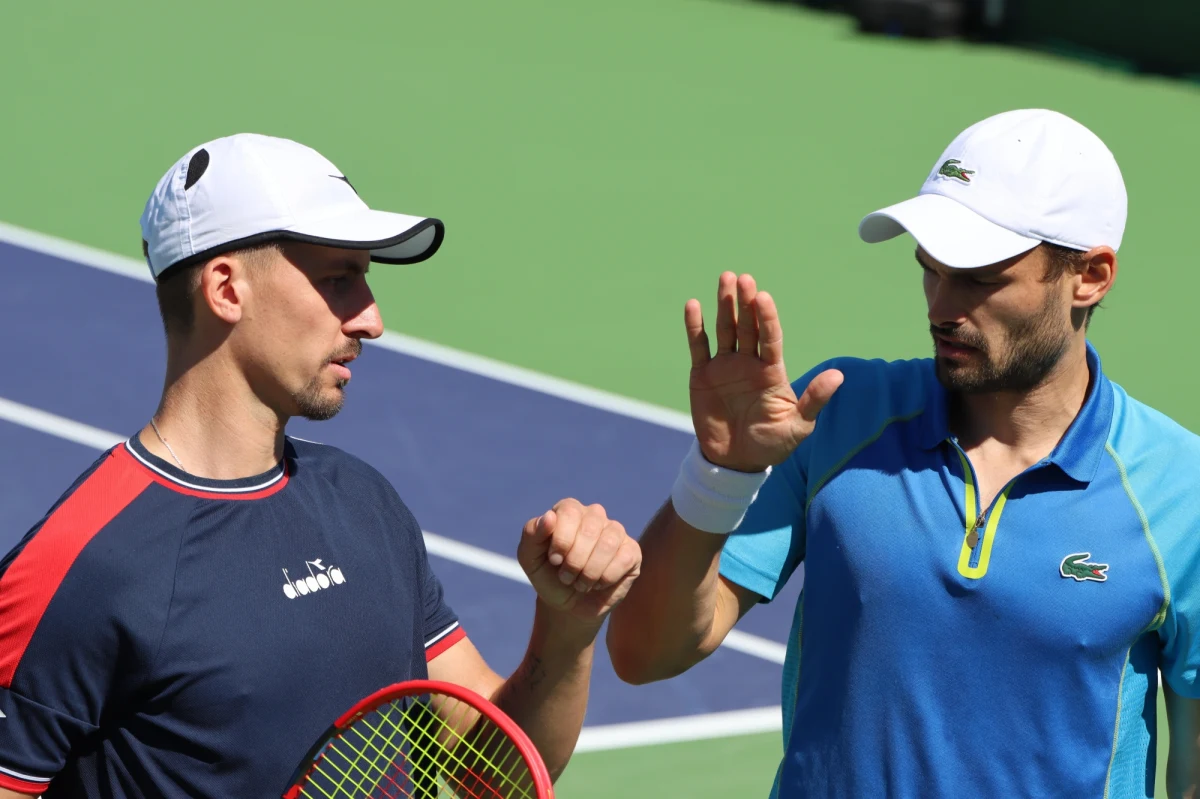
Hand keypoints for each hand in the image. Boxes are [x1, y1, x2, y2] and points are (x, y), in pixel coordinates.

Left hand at [517, 499, 641, 624]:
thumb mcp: (530, 558)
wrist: (568, 606)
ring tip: (580, 583)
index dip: (562, 539)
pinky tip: (598, 583)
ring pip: (608, 542)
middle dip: (575, 560)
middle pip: (590, 527)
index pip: (569, 511)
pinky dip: (606, 577)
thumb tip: (549, 516)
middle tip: (566, 577)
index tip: (554, 560)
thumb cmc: (548, 577)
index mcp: (569, 510)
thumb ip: (532, 534)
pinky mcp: (631, 551)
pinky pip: (623, 558)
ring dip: (590, 571)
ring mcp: (615, 532)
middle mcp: (594, 515)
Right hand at [686, 272, 842, 472]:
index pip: (771, 337)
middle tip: (743, 279)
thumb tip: (839, 376)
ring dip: (725, 305)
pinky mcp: (703, 375)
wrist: (736, 461)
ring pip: (725, 329)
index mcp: (772, 370)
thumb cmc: (772, 444)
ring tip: (725, 279)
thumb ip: (814, 399)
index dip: (767, 317)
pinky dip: (695, 326)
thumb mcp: (798, 425)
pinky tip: (693, 305)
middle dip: (745, 302)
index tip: (764, 297)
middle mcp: (749, 362)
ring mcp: (725, 366)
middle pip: (748, 326)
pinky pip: (699, 346)